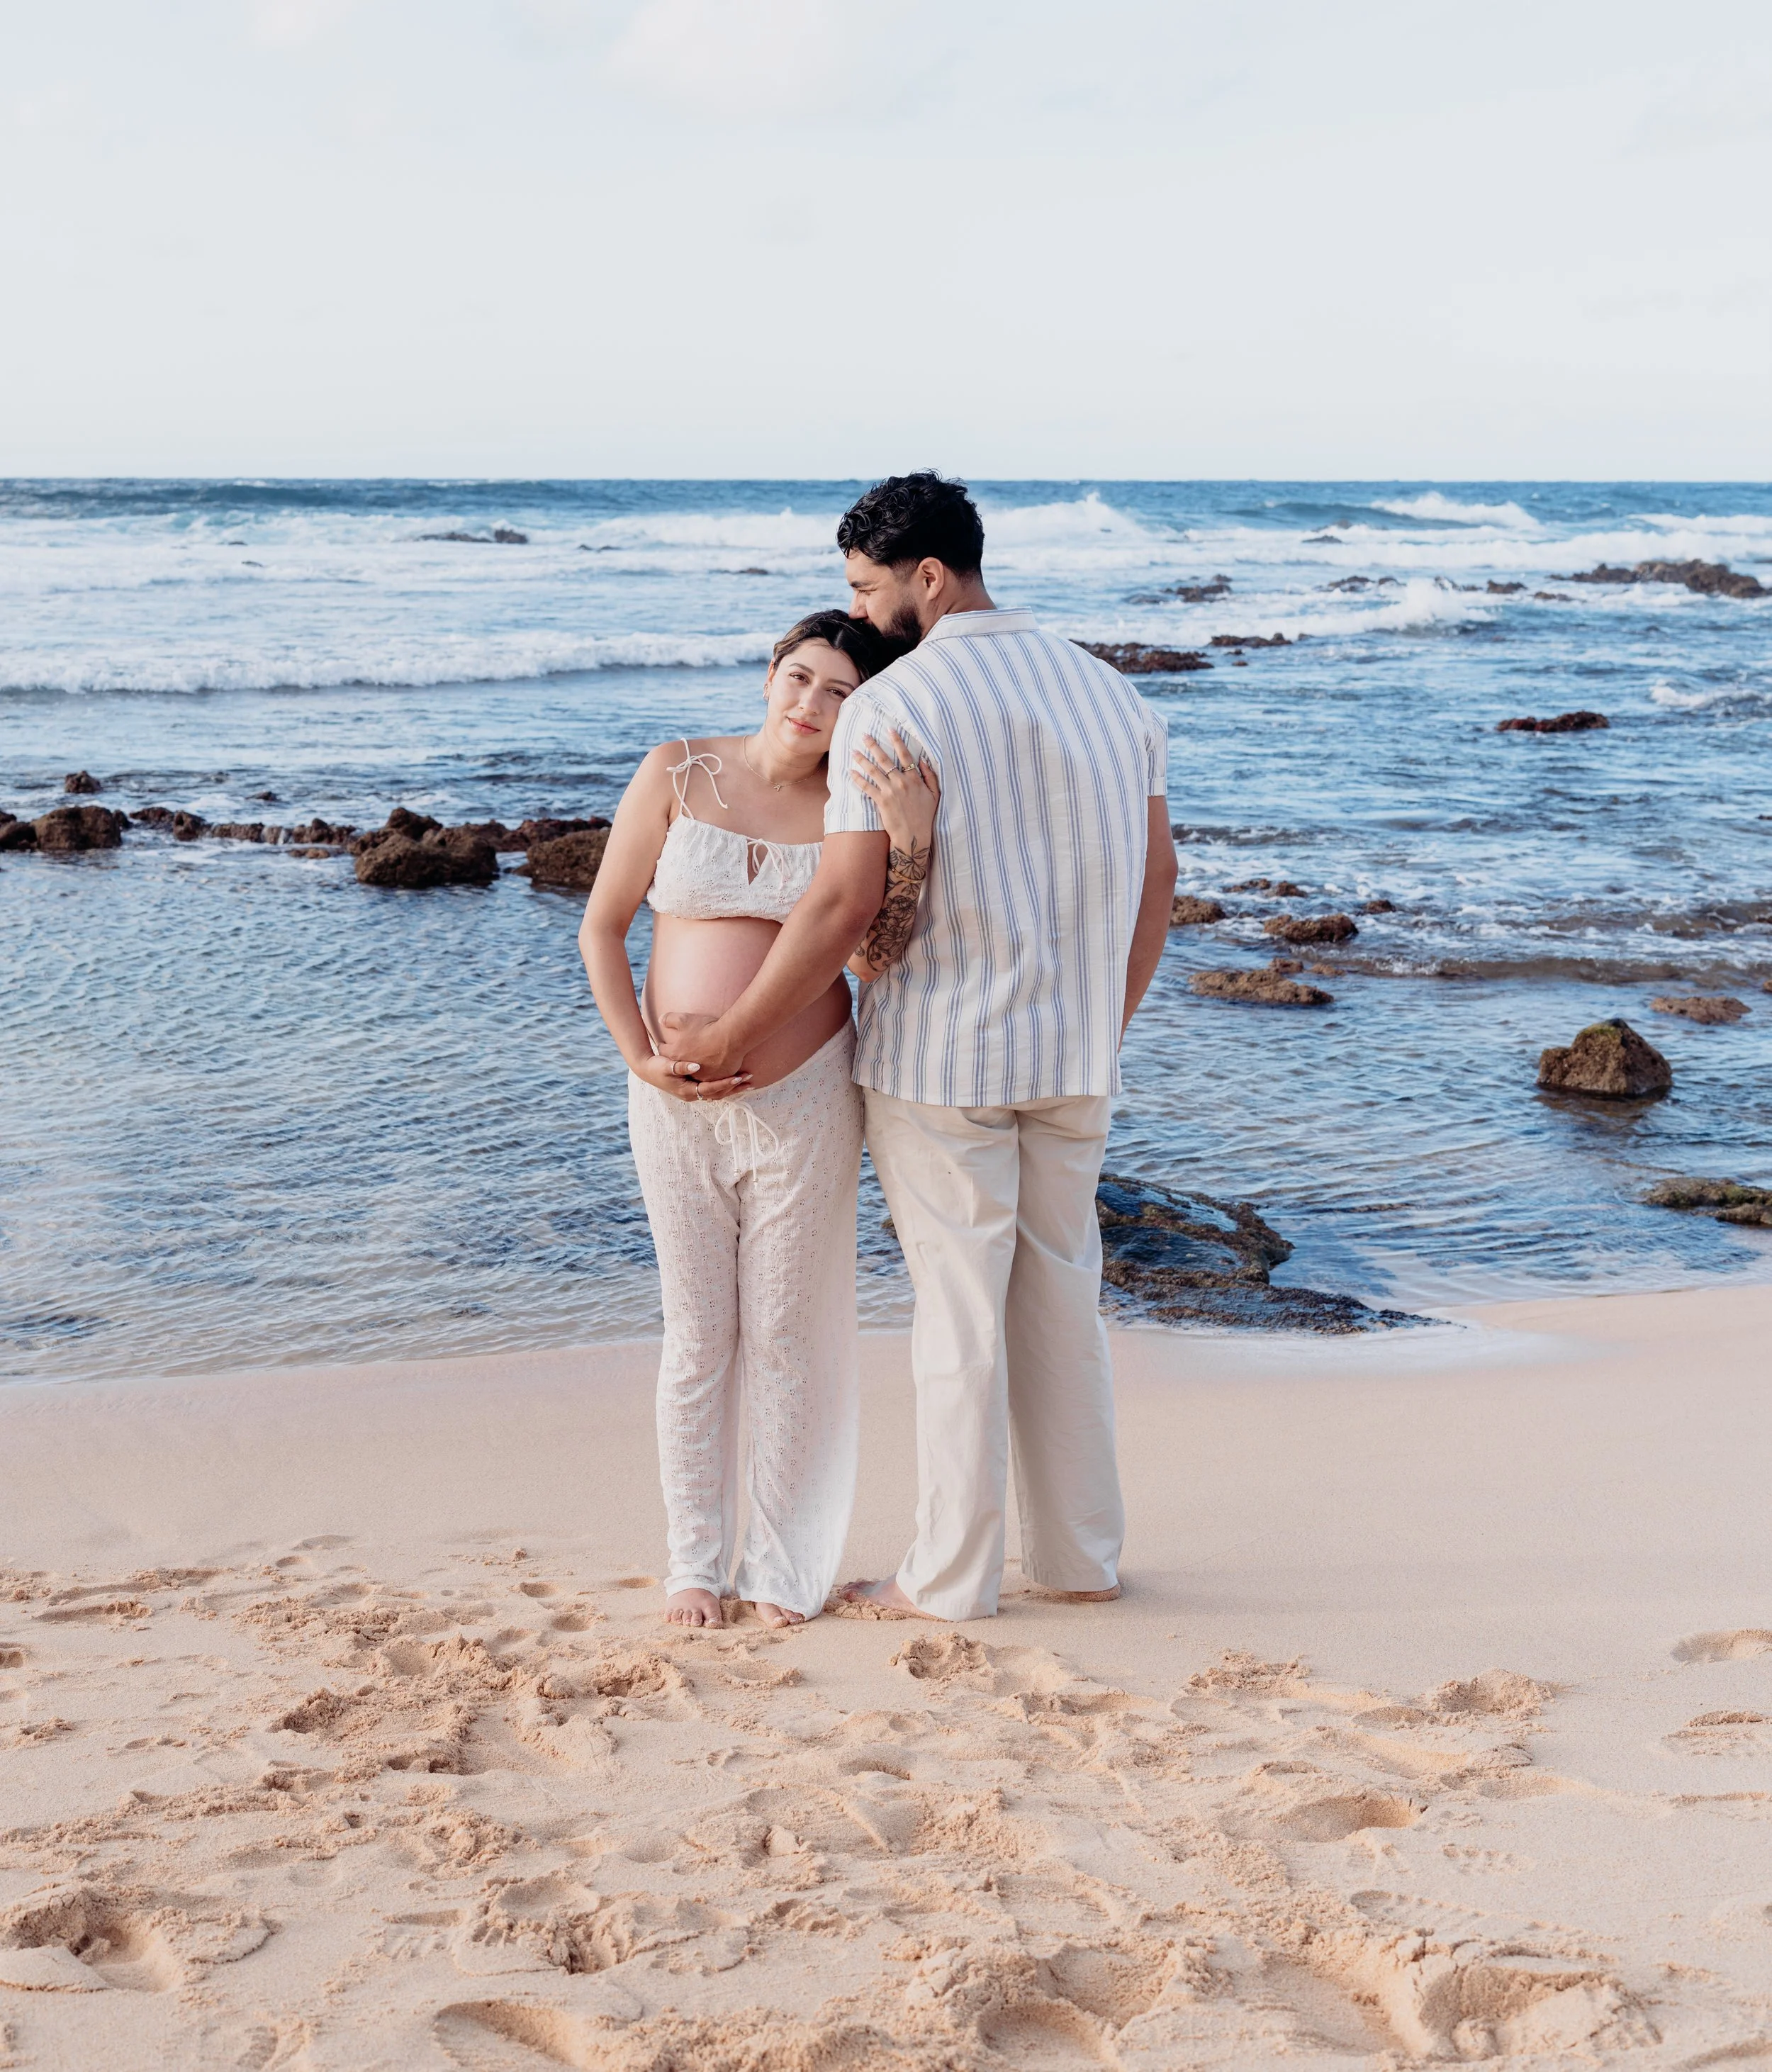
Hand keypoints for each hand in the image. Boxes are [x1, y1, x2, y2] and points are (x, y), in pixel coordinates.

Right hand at [630, 1051, 750, 1102]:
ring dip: (733, 1087)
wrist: (648, 1070)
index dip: (725, 1083)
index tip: (739, 1077)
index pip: (711, 1089)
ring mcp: (694, 1093)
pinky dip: (726, 1085)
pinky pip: (714, 1088)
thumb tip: (696, 1066)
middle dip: (734, 1087)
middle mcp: (693, 1095)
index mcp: (687, 1091)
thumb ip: (680, 1065)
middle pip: (718, 1094)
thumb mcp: (666, 1066)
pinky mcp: (695, 1088)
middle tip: (750, 1079)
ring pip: (718, 1093)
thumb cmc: (657, 1067)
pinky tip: (736, 1079)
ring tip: (749, 1080)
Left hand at [656, 1015, 748, 1083]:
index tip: (666, 1044)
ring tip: (698, 1065)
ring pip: (695, 1075)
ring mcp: (702, 1076)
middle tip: (681, 1056)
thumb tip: (660, 1020)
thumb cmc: (707, 1029)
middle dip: (679, 1061)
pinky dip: (712, 1076)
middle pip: (678, 1066)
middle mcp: (686, 1068)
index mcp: (675, 1053)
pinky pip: (712, 1080)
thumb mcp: (684, 1019)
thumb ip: (670, 1019)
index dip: (664, 1046)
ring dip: (695, 1071)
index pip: (663, 1051)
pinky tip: (713, 1069)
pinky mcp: (716, 1079)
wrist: (731, 1038)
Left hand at [851, 730, 937, 853]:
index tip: (889, 729)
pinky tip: (851, 772)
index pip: (905, 755)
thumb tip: (923, 760)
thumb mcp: (934, 795)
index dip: (897, 741)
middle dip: (873, 745)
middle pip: (885, 760)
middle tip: (864, 735)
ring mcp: (890, 791)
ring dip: (862, 759)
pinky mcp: (881, 802)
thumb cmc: (925, 816)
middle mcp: (902, 782)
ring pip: (874, 771)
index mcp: (915, 779)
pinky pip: (867, 787)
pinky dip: (858, 779)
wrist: (914, 836)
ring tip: (853, 751)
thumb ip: (930, 776)